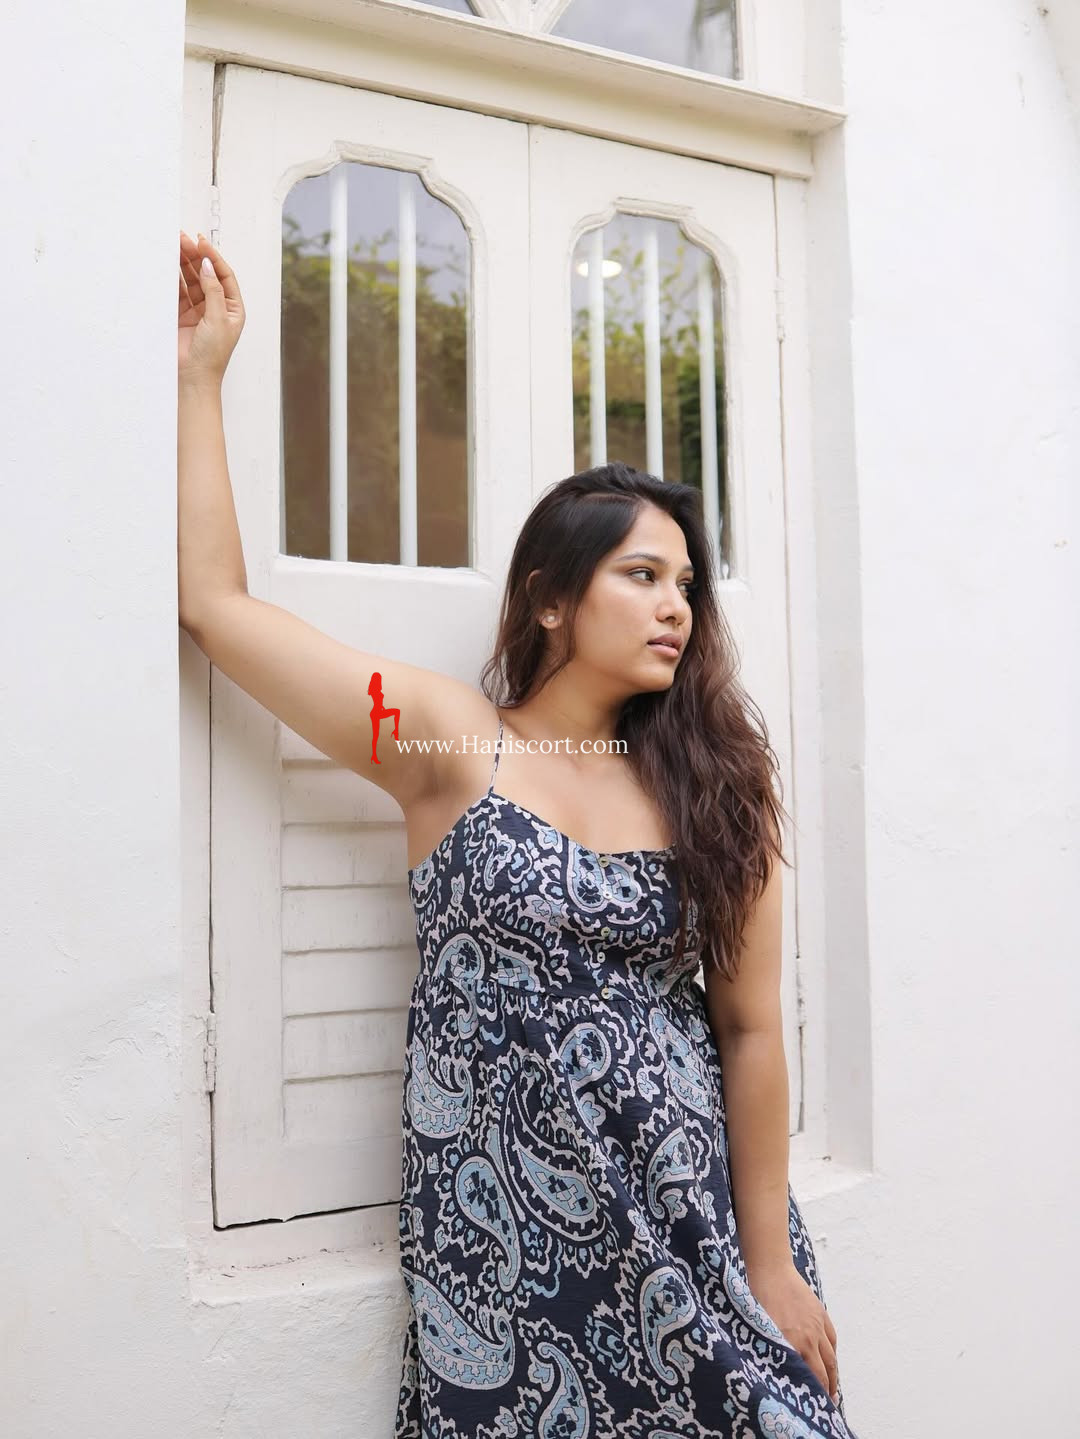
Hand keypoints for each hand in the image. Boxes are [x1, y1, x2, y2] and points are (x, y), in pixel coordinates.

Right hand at [178, 230, 245, 385]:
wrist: (192, 379)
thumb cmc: (212, 356)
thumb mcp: (218, 319)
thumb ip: (213, 291)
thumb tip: (208, 265)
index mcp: (233, 309)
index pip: (224, 276)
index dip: (213, 257)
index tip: (201, 242)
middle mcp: (216, 308)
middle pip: (206, 275)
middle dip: (195, 257)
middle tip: (183, 240)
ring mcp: (198, 312)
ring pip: (190, 282)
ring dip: (183, 265)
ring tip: (173, 246)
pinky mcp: (181, 317)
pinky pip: (177, 293)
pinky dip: (172, 280)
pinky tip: (167, 266)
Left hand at [749, 1261, 839, 1402]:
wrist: (769, 1267)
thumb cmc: (757, 1297)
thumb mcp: (759, 1329)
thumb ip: (771, 1352)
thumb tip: (775, 1373)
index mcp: (793, 1343)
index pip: (811, 1378)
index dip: (814, 1395)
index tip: (813, 1407)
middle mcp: (809, 1337)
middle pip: (826, 1372)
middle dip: (827, 1391)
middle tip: (826, 1404)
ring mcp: (817, 1325)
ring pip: (831, 1357)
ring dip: (833, 1375)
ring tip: (831, 1389)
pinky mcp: (820, 1314)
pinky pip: (831, 1339)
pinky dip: (832, 1353)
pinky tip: (829, 1361)